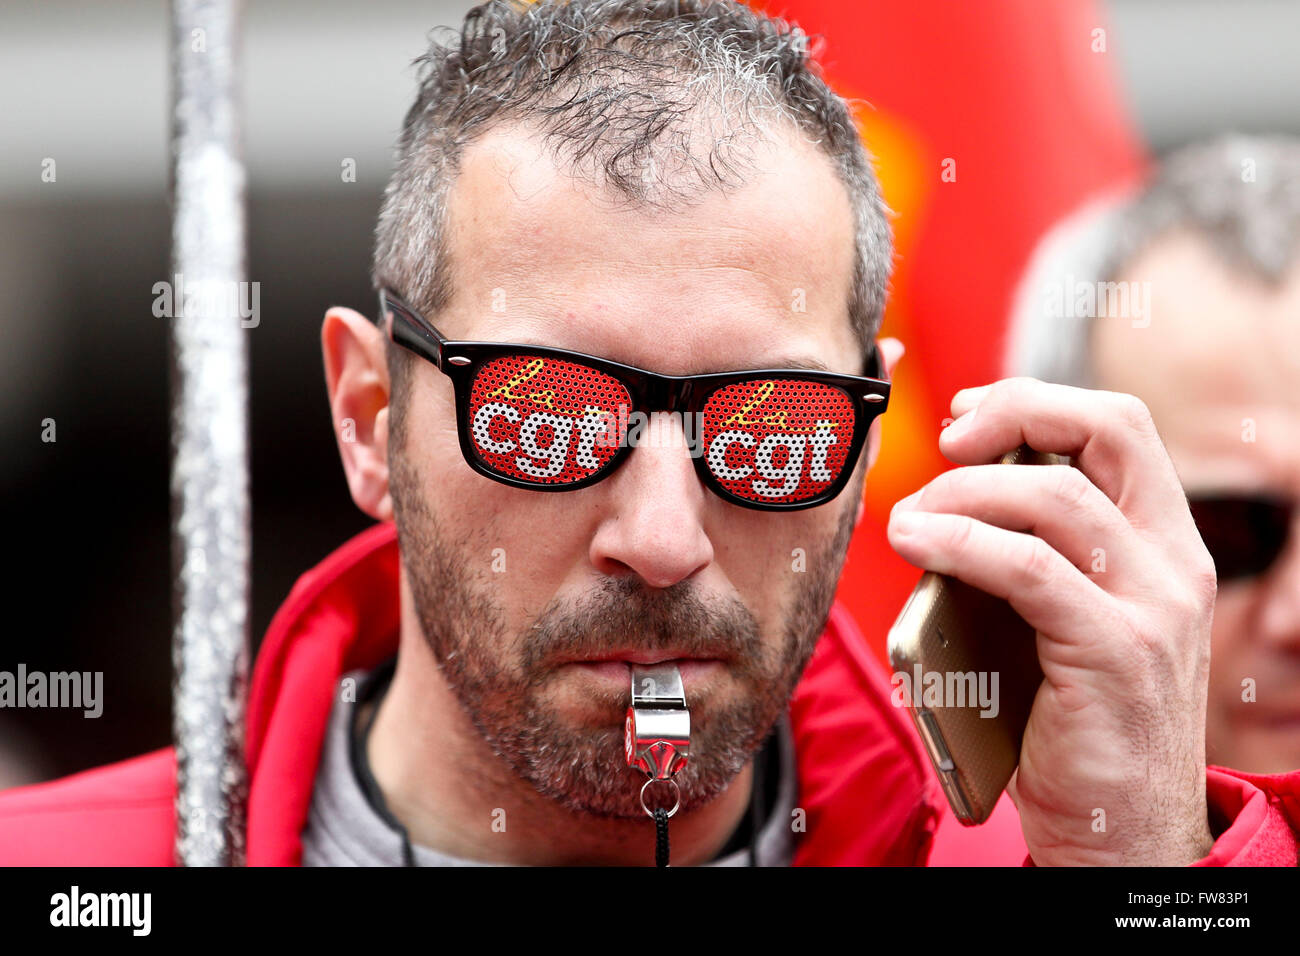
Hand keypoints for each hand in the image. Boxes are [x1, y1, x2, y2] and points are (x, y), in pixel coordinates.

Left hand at [887, 378, 1216, 865]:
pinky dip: (960, 544)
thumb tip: (942, 508)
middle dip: (1014, 413)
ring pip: (1055, 498)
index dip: (1038, 403)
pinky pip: (1028, 570)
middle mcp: (1174, 562)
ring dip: (962, 492)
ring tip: (907, 520)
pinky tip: (917, 544)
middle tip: (944, 442)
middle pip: (1108, 431)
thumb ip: (1030, 558)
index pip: (1119, 427)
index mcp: (1165, 543)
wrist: (1120, 831)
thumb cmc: (1071, 721)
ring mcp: (1154, 606)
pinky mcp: (1115, 652)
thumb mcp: (1063, 620)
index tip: (967, 417)